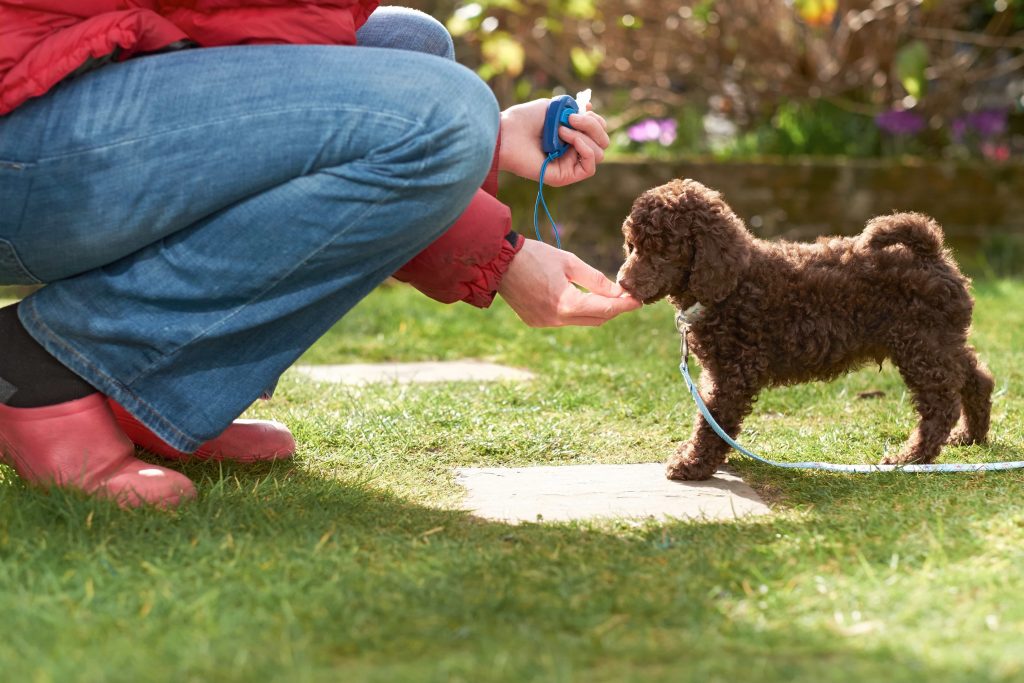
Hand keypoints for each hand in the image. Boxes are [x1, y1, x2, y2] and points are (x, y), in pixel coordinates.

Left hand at [498, 98, 609, 186]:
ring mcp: (569, 165)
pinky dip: (585, 149)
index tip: (582, 109)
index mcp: (571, 136)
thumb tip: (592, 111)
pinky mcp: (564, 176)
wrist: (506, 134)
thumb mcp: (555, 108)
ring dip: (584, 136)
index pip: (599, 132)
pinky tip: (568, 139)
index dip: (595, 120)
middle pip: (603, 142)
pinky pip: (589, 167)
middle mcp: (572, 152)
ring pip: (599, 153)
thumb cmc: (524, 119)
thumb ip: (575, 110)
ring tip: (561, 130)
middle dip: (593, 126)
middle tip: (571, 118)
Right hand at [498, 239, 640, 326]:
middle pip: (596, 320)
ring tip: (604, 295)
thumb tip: (618, 292)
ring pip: (580, 321)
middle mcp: (556, 320)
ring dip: (594, 310)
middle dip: (612, 309)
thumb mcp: (569, 262)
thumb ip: (596, 279)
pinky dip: (575, 311)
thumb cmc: (534, 256)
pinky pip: (564, 320)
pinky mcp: (536, 322)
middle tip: (625, 297)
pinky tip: (577, 297)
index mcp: (567, 304)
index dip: (624, 305)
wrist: (498, 262)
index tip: (638, 300)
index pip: (606, 309)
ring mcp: (545, 323)